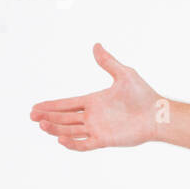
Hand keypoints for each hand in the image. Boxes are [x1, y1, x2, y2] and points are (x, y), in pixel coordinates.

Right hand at [29, 44, 162, 150]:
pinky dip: (72, 143)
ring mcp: (98, 129)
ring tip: (41, 125)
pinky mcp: (105, 140)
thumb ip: (108, 62)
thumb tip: (96, 45)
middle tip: (32, 116)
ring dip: (55, 128)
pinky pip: (84, 143)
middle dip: (48, 117)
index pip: (67, 104)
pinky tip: (60, 139)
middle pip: (64, 118)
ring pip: (70, 130)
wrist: (158, 114)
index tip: (35, 107)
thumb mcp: (124, 74)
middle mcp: (93, 116)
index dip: (51, 105)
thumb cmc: (143, 95)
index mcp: (94, 101)